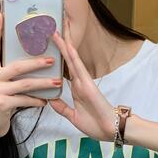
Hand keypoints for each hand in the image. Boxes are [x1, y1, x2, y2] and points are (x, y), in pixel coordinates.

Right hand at [0, 12, 63, 139]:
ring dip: (43, 83)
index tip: (1, 16)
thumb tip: (28, 60)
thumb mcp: (1, 84)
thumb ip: (8, 72)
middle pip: (17, 66)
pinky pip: (25, 100)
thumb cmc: (0, 102)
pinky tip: (46, 100)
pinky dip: (37, 100)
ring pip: (24, 83)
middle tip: (51, 59)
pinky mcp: (2, 104)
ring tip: (56, 82)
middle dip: (36, 63)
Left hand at [47, 15, 115, 141]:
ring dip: (64, 44)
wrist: (109, 130)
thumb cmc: (96, 124)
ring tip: (56, 29)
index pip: (65, 68)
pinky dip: (72, 55)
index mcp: (77, 89)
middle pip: (68, 58)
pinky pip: (78, 67)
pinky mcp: (88, 85)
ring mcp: (84, 81)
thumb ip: (62, 107)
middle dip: (60, 43)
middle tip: (50, 27)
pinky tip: (66, 45)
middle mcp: (80, 81)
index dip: (57, 55)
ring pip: (72, 58)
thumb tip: (50, 100)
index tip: (48, 44)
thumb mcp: (73, 116)